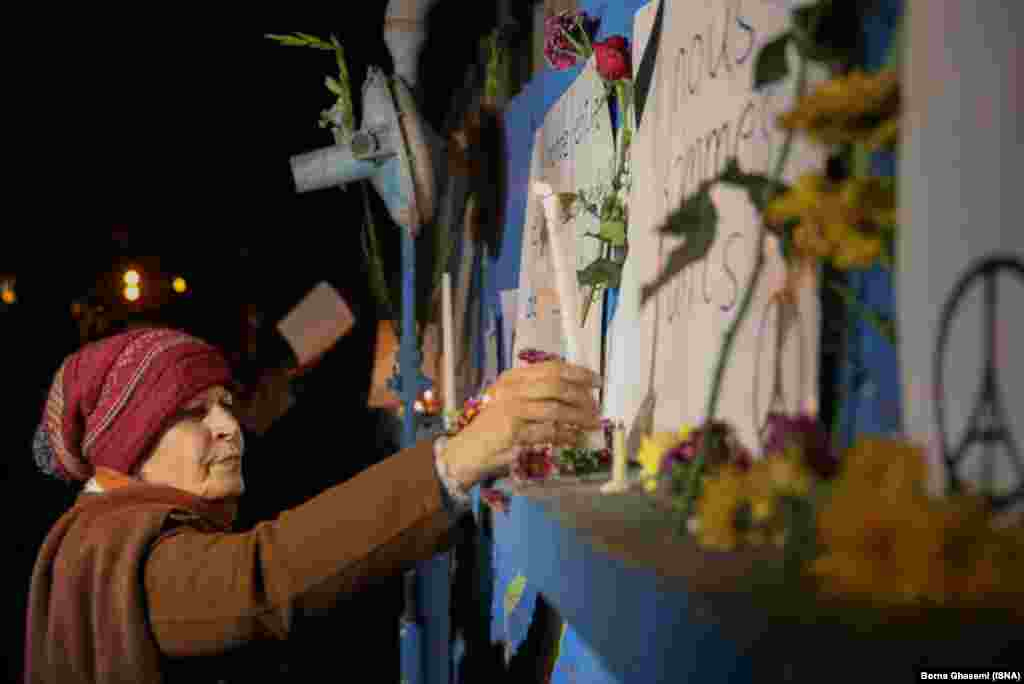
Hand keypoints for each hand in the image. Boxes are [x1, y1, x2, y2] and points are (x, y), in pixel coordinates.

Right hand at [441, 361, 602, 488]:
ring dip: (578, 417)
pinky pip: (549, 432)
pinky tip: (575, 438)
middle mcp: (511, 390)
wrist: (467, 450)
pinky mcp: (514, 433)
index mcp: (512, 378)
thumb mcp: (510, 401)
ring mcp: (512, 410)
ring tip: (592, 423)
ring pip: (555, 409)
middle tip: (596, 406)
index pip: (551, 368)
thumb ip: (536, 393)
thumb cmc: (493, 427)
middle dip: (581, 396)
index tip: (595, 381)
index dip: (577, 373)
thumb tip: (575, 392)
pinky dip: (567, 435)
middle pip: (556, 386)